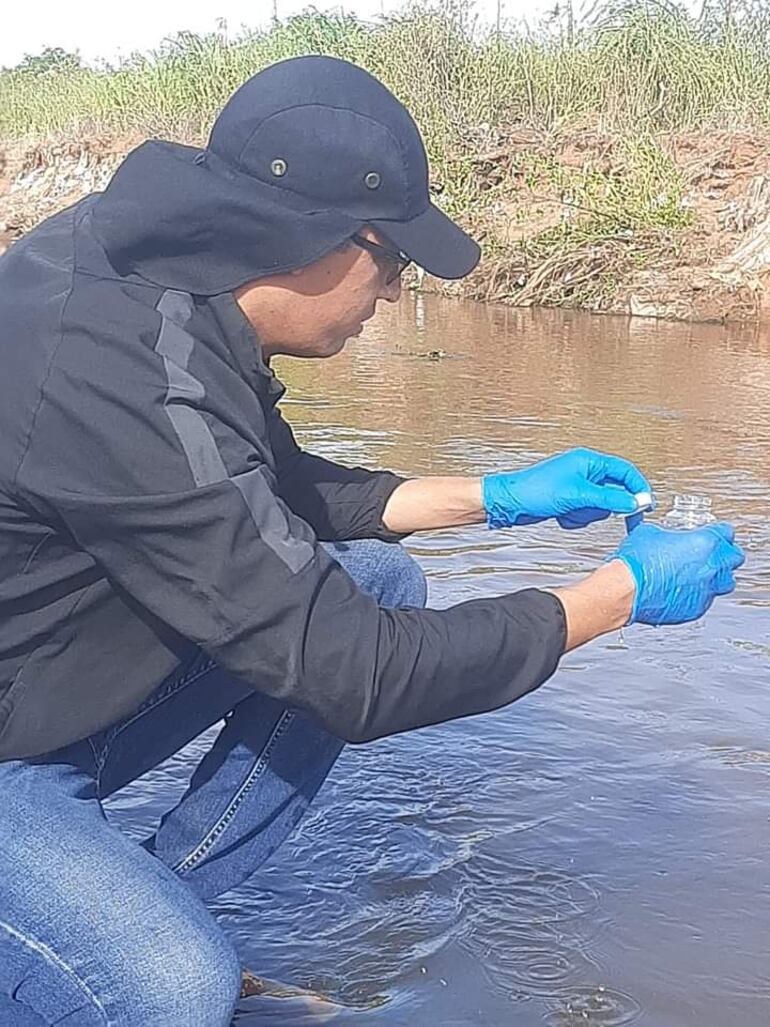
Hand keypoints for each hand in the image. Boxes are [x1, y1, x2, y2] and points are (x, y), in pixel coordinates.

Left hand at [482, 448, 651, 529]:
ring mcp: (578, 487)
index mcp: (589, 461)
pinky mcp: (570, 501)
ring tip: (568, 510)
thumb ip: (609, 498)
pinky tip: (561, 515)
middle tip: (590, 509)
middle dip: (602, 505)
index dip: (637, 488)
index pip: (625, 471)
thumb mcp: (577, 494)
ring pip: (600, 506)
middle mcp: (586, 472)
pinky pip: (585, 513)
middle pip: (614, 492)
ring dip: (586, 513)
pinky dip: (576, 518)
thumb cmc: (536, 490)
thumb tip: (634, 501)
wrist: (510, 503)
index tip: (644, 505)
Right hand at [613, 521, 744, 624]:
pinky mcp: (696, 608)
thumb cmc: (636, 562)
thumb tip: (659, 534)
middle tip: (712, 552)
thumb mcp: (648, 532)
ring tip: (701, 573)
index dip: (719, 531)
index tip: (713, 532)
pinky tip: (682, 589)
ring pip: (725, 582)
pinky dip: (697, 594)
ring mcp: (706, 590)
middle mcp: (711, 567)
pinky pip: (705, 599)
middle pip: (735, 557)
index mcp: (705, 543)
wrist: (626, 589)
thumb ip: (663, 533)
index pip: (726, 532)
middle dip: (725, 553)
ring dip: (716, 576)